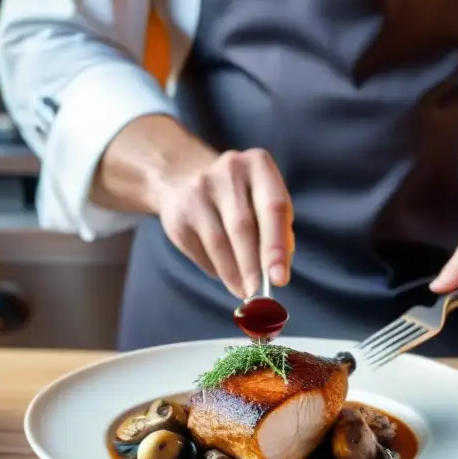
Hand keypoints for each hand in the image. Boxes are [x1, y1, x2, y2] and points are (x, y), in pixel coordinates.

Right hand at [155, 147, 293, 298]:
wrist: (185, 177)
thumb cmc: (242, 198)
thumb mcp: (265, 202)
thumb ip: (278, 232)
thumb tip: (276, 274)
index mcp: (258, 165)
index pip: (274, 207)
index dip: (276, 246)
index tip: (279, 279)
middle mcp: (228, 170)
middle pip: (242, 226)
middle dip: (253, 266)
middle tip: (260, 294)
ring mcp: (198, 189)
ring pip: (219, 242)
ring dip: (234, 274)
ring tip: (245, 292)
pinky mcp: (178, 213)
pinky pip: (200, 250)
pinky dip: (216, 269)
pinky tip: (226, 275)